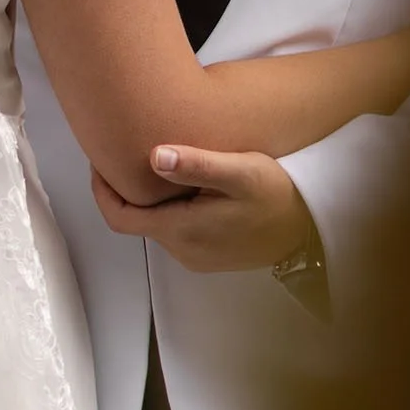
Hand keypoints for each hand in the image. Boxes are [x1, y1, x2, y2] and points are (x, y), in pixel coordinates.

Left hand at [91, 145, 312, 273]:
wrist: (311, 230)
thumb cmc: (278, 195)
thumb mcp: (241, 171)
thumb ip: (198, 165)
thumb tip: (154, 155)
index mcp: (181, 229)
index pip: (120, 217)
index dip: (102, 191)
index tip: (99, 161)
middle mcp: (182, 250)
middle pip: (135, 221)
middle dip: (125, 190)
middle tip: (125, 152)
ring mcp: (195, 257)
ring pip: (156, 225)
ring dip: (149, 200)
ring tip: (154, 164)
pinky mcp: (208, 256)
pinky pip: (175, 232)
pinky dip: (169, 209)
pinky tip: (183, 186)